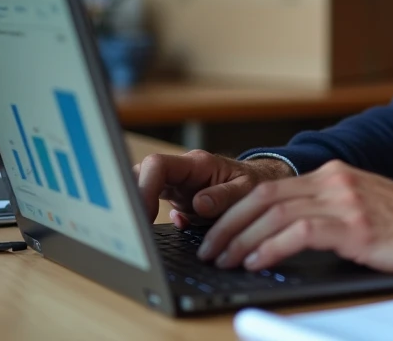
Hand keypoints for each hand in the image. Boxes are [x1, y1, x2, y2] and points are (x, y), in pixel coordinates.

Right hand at [134, 150, 293, 226]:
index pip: (157, 166)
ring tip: (145, 230)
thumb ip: (225, 196)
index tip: (142, 215)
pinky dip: (155, 218)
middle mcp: (181, 172)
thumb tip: (200, 204)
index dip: (143, 188)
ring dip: (141, 208)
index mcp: (196, 164)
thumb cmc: (255, 183)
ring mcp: (176, 184)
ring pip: (143, 187)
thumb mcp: (247, 190)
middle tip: (136, 227)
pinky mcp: (175, 197)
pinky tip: (178, 226)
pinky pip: (153, 203)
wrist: (259, 184)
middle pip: (142, 174)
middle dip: (133, 198)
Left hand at [195, 160, 392, 273]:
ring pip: (275, 213)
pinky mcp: (356, 225)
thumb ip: (328, 212)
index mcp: (333, 176)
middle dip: (228, 224)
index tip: (216, 231)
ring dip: (241, 239)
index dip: (236, 210)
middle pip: (264, 197)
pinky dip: (271, 246)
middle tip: (209, 248)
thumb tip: (284, 235)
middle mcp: (335, 181)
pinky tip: (257, 260)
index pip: (270, 188)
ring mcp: (345, 200)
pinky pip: (300, 231)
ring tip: (224, 258)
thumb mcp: (362, 208)